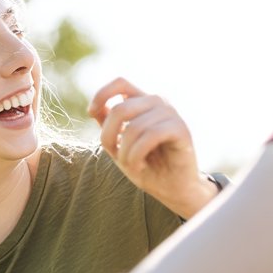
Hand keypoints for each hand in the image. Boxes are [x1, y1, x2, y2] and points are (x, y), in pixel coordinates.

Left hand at [89, 77, 210, 214]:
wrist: (173, 190)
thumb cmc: (147, 167)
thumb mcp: (119, 146)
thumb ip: (108, 126)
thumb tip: (94, 108)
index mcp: (144, 102)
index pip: (120, 83)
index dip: (102, 94)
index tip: (91, 113)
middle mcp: (158, 102)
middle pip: (120, 108)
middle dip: (108, 136)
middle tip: (115, 156)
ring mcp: (171, 114)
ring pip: (133, 127)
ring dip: (125, 153)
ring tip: (131, 165)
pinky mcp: (181, 129)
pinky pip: (149, 136)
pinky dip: (137, 155)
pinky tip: (140, 166)